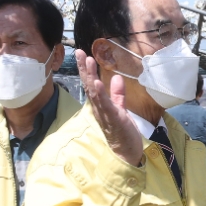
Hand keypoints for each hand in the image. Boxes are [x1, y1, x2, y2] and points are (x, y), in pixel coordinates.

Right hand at [76, 49, 143, 165]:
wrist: (126, 153)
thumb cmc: (122, 132)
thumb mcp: (120, 109)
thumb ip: (118, 95)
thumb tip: (117, 77)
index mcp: (100, 105)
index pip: (91, 84)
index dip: (85, 69)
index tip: (82, 54)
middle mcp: (99, 108)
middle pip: (89, 86)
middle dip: (84, 69)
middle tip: (79, 52)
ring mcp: (105, 114)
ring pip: (95, 93)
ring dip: (90, 77)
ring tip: (88, 62)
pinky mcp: (114, 119)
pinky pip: (105, 105)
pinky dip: (101, 94)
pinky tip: (97, 83)